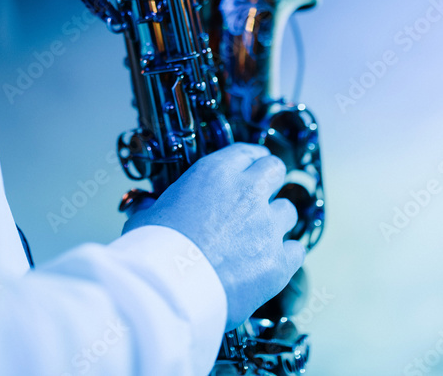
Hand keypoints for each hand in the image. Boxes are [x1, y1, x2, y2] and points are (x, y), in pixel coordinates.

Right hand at [123, 144, 304, 330]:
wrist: (170, 291)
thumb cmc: (154, 252)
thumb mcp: (145, 216)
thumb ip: (153, 206)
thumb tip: (145, 206)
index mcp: (215, 173)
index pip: (246, 152)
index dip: (250, 159)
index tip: (251, 166)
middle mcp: (247, 193)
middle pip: (276, 170)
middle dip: (270, 181)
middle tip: (261, 195)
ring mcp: (267, 227)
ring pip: (288, 211)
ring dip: (277, 220)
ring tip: (260, 235)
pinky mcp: (279, 261)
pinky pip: (297, 249)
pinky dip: (287, 254)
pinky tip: (273, 260)